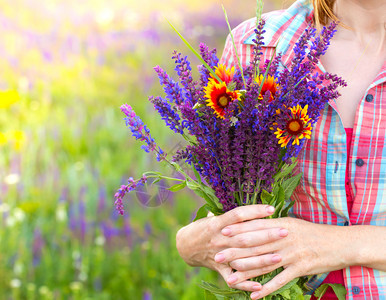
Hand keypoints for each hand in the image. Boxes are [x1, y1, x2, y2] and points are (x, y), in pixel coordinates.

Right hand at [176, 205, 288, 291]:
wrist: (185, 245)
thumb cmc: (204, 227)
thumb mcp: (214, 216)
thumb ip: (232, 214)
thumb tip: (252, 203)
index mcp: (217, 223)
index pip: (238, 215)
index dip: (254, 211)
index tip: (271, 209)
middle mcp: (219, 238)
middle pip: (245, 237)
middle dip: (266, 235)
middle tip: (285, 231)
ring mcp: (218, 255)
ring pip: (242, 258)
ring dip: (261, 259)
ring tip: (280, 257)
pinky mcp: (218, 268)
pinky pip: (232, 278)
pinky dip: (245, 283)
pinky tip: (260, 285)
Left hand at [216, 217, 352, 298]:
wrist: (340, 243)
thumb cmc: (313, 233)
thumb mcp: (292, 224)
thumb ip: (273, 224)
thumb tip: (254, 223)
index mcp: (281, 224)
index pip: (255, 226)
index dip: (237, 229)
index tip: (221, 232)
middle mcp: (284, 237)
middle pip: (254, 245)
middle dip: (234, 251)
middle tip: (217, 256)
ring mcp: (292, 253)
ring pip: (263, 263)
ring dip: (245, 272)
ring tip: (229, 278)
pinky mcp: (300, 268)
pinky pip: (279, 280)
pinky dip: (266, 288)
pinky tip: (254, 295)